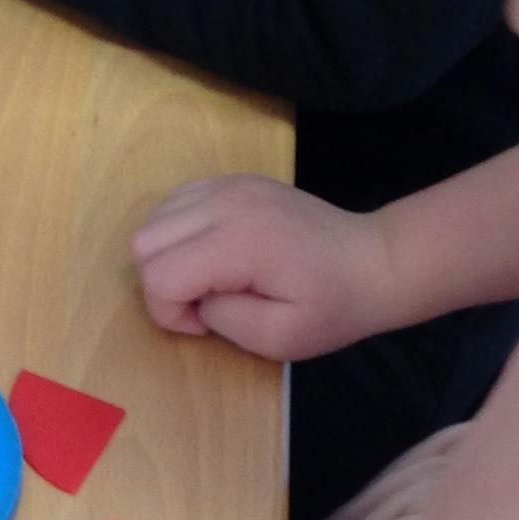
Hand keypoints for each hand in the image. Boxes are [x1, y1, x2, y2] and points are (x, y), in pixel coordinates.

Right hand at [132, 175, 397, 360]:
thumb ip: (224, 321)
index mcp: (239, 243)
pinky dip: (178, 233)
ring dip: (167, 257)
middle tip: (204, 304)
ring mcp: (229, 185)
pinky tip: (211, 254)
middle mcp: (227, 204)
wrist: (373, 261)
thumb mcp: (281, 338)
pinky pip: (175, 203)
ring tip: (207, 279)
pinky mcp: (234, 181)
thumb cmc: (332, 307)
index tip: (206, 325)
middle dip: (161, 284)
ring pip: (154, 220)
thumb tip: (197, 300)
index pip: (159, 274)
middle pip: (145, 242)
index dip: (169, 312)